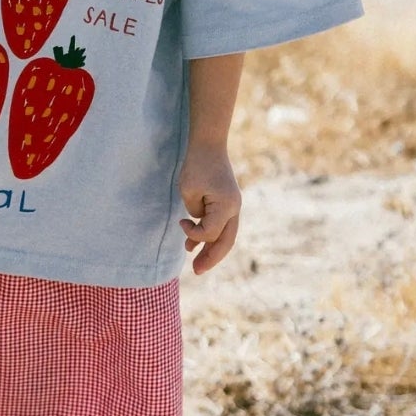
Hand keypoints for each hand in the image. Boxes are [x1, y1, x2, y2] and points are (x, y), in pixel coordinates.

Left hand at [178, 142, 241, 274]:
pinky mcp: (227, 202)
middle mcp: (234, 208)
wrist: (209, 144)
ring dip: (211, 249)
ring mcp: (233, 206)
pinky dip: (210, 235)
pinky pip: (221, 225)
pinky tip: (194, 244)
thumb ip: (195, 214)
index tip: (181, 223)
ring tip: (197, 264)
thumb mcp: (189, 191)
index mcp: (226, 206)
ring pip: (225, 235)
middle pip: (225, 241)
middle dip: (211, 258)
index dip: (194, 234)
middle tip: (196, 271)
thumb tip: (199, 226)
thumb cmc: (197, 165)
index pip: (211, 233)